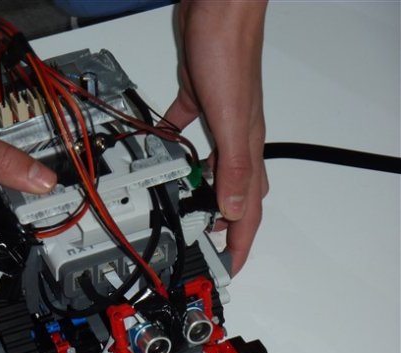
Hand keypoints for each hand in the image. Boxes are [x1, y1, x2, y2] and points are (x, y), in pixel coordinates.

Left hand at [165, 0, 268, 274]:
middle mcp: (234, 140)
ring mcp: (217, 121)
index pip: (248, 210)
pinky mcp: (198, 101)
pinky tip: (160, 151)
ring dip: (197, 191)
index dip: (240, 244)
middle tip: (203, 245)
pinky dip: (174, 146)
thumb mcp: (230, 121)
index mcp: (245, 150)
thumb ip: (234, 167)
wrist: (219, 11)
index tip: (230, 270)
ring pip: (210, 168)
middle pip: (231, 194)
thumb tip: (232, 211)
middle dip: (221, 225)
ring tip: (181, 209)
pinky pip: (185, 131)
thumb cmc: (230, 57)